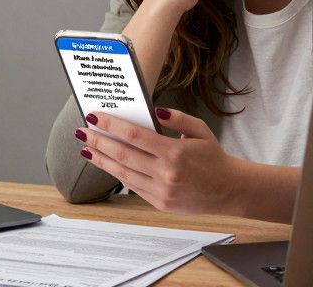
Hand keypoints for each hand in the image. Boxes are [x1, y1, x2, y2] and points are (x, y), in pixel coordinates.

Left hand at [75, 108, 241, 215]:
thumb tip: (154, 110)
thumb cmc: (214, 157)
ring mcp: (161, 190)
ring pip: (123, 173)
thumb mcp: (200, 130)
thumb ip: (177, 117)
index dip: (111, 126)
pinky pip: (133, 186)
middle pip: (123, 155)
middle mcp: (165, 173)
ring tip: (87, 149)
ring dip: (102, 160)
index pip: (134, 135)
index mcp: (174, 152)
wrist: (229, 190)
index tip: (94, 116)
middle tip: (82, 132)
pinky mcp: (160, 203)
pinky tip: (107, 164)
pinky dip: (117, 174)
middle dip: (99, 142)